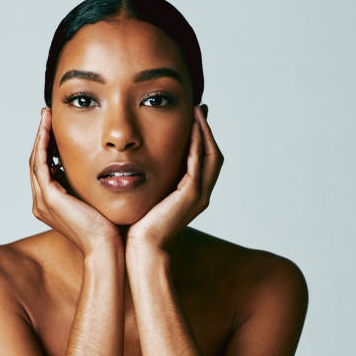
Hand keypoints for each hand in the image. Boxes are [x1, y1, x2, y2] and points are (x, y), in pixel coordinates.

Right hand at [29, 108, 122, 256]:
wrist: (106, 247)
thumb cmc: (107, 228)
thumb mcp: (94, 199)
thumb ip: (89, 184)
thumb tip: (101, 166)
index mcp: (51, 204)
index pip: (45, 168)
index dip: (48, 145)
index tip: (54, 126)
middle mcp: (42, 202)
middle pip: (36, 161)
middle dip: (41, 136)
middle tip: (46, 114)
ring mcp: (43, 201)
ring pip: (35, 160)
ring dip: (40, 136)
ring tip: (46, 116)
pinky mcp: (50, 198)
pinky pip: (41, 165)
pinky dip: (43, 145)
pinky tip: (48, 130)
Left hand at [126, 105, 223, 250]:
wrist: (143, 247)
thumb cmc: (141, 226)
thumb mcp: (150, 195)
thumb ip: (154, 179)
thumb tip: (142, 162)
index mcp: (193, 194)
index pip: (205, 159)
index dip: (202, 137)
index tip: (195, 116)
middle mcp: (201, 194)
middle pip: (214, 154)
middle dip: (207, 130)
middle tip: (200, 108)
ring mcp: (199, 196)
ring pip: (211, 156)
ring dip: (204, 132)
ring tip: (197, 112)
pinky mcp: (191, 196)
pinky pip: (198, 164)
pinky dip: (196, 145)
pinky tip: (191, 129)